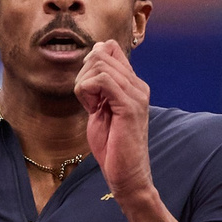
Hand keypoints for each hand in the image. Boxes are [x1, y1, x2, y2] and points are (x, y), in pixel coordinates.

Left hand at [75, 40, 153, 202]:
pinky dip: (88, 91)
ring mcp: (136, 94)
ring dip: (84, 84)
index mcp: (133, 84)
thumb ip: (98, 86)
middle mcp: (138, 85)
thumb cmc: (112, 146)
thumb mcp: (101, 110)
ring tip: (91, 107)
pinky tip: (92, 109)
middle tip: (87, 101)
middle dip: (84, 74)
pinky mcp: (129, 106)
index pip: (111, 48)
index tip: (88, 86)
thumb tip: (93, 55)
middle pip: (102, 53)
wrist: (127, 174)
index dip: (91, 61)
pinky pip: (103, 80)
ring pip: (100, 64)